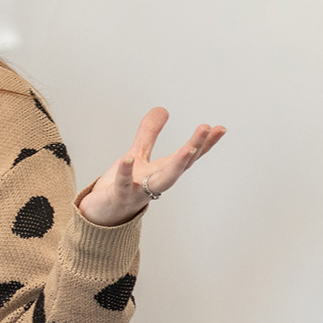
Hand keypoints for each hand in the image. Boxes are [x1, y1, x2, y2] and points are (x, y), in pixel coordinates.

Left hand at [78, 107, 225, 226]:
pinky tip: (128, 158)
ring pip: (163, 181)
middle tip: (207, 129)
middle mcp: (156, 182)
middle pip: (181, 166)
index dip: (204, 143)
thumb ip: (149, 134)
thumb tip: (162, 109)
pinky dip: (127, 172)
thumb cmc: (123, 185)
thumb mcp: (137, 154)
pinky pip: (124, 184)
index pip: (188, 156)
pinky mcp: (120, 196)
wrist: (102, 213)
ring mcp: (140, 191)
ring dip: (176, 166)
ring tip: (187, 148)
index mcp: (163, 171)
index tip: (220, 128)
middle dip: (195, 148)